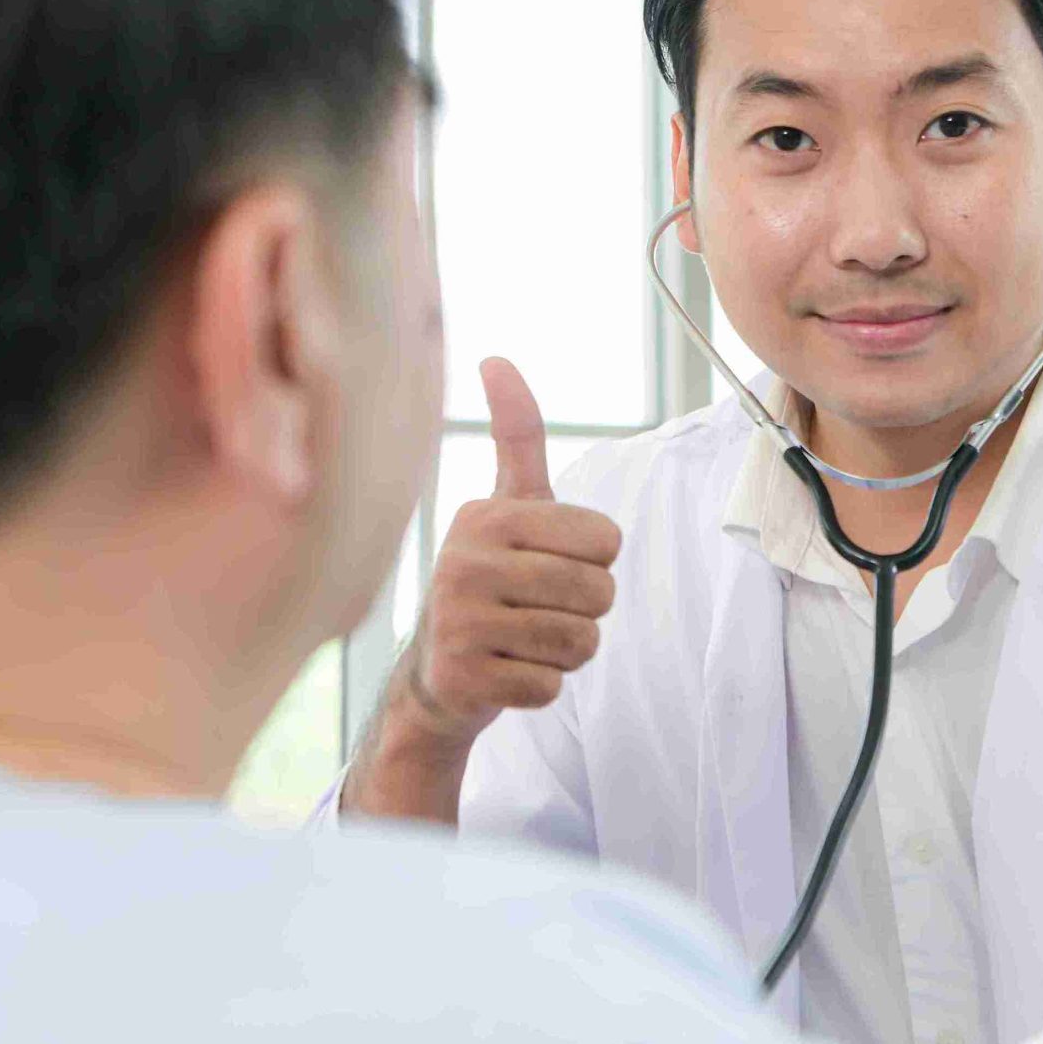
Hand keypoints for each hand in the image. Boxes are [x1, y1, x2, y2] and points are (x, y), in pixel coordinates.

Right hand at [391, 357, 620, 747]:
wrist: (436, 672)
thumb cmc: (488, 580)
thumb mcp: (504, 507)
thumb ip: (516, 437)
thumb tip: (496, 357)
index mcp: (486, 516)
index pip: (606, 540)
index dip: (598, 561)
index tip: (555, 563)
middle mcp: (464, 561)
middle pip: (598, 593)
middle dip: (588, 610)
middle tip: (545, 609)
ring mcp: (459, 622)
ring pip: (579, 642)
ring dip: (570, 650)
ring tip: (530, 640)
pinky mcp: (463, 677)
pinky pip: (551, 686)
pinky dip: (544, 685)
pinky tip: (509, 672)